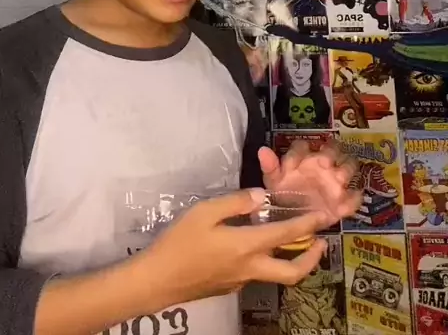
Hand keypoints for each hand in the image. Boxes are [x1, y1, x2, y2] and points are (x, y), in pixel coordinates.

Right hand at [138, 188, 331, 306]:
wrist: (158, 280)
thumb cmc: (180, 243)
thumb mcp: (204, 212)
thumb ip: (235, 202)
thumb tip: (261, 195)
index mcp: (246, 246)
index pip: (286, 235)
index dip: (308, 225)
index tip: (324, 216)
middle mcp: (250, 268)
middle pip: (292, 272)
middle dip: (312, 259)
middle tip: (321, 243)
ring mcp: (240, 281)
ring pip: (276, 275)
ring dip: (291, 260)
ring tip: (294, 243)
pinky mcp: (229, 287)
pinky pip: (256, 275)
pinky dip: (267, 262)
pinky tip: (255, 248)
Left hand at [259, 140, 361, 223]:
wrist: (292, 222)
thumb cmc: (283, 195)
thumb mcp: (274, 182)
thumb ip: (270, 167)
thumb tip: (262, 150)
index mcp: (303, 159)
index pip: (303, 146)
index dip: (300, 151)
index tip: (295, 162)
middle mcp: (321, 166)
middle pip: (334, 149)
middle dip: (332, 152)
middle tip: (325, 162)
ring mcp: (334, 183)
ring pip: (349, 167)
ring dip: (346, 170)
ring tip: (338, 180)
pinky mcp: (342, 204)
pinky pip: (354, 198)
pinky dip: (353, 199)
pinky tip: (344, 204)